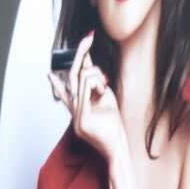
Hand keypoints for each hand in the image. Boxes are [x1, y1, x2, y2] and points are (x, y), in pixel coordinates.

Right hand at [48, 32, 124, 166]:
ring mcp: (75, 117)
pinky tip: (101, 87)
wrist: (118, 150)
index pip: (71, 81)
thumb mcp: (107, 100)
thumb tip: (93, 67)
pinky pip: (84, 93)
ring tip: (104, 85)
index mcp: (78, 107)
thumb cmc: (114, 127)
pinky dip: (93, 85)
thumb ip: (98, 84)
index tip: (83, 43)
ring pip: (79, 81)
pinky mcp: (81, 121)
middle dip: (80, 55)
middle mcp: (74, 111)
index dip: (74, 62)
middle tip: (88, 38)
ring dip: (95, 76)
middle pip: (73, 76)